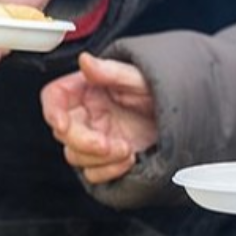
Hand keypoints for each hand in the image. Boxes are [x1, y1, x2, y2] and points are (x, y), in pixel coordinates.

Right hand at [41, 53, 157, 183]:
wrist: (182, 117)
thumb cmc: (161, 91)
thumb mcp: (139, 76)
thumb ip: (110, 70)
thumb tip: (86, 61)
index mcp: (86, 89)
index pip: (54, 97)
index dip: (52, 111)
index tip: (63, 124)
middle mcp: (86, 114)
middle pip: (63, 133)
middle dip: (85, 142)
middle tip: (108, 144)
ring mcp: (94, 138)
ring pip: (75, 156)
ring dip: (100, 158)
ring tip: (126, 149)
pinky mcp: (105, 160)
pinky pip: (93, 174)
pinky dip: (109, 171)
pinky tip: (128, 159)